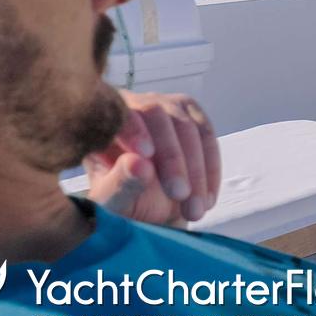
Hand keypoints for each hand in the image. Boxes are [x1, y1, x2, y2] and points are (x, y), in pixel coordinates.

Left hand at [85, 90, 220, 226]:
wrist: (149, 209)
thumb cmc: (122, 202)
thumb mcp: (113, 203)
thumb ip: (120, 184)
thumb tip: (137, 163)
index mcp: (105, 122)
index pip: (118, 114)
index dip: (134, 130)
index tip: (146, 156)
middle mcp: (134, 105)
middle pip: (158, 115)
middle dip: (172, 157)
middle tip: (179, 194)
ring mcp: (166, 107)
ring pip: (188, 126)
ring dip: (196, 169)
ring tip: (194, 209)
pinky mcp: (193, 116)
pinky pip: (208, 137)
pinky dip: (210, 169)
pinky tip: (207, 199)